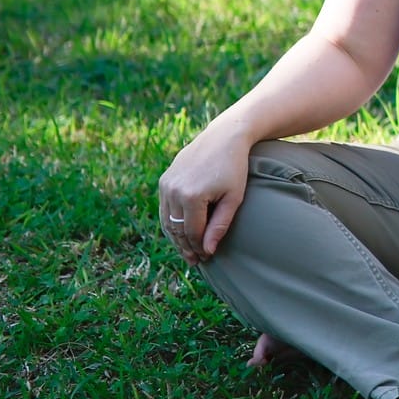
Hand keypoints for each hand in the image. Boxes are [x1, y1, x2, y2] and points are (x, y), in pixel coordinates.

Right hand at [157, 129, 249, 263]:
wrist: (223, 137)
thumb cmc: (234, 168)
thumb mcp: (234, 198)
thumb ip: (220, 225)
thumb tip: (208, 250)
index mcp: (192, 196)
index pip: (193, 232)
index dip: (200, 248)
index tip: (207, 258)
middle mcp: (174, 191)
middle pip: (177, 229)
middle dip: (186, 247)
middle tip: (196, 261)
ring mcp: (166, 184)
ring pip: (167, 220)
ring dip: (176, 238)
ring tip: (188, 251)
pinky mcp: (164, 180)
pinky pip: (165, 208)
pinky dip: (171, 222)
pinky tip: (181, 232)